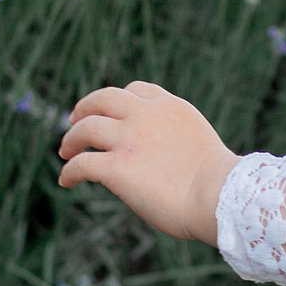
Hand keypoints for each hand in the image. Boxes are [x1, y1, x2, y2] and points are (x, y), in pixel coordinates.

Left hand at [57, 82, 240, 245]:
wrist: (219, 195)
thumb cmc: (219, 182)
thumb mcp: (198, 143)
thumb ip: (175, 140)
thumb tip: (164, 159)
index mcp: (170, 107)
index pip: (136, 89)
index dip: (118, 99)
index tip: (110, 112)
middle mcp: (145, 116)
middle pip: (103, 98)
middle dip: (85, 107)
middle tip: (74, 121)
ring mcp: (128, 140)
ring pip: (85, 128)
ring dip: (71, 139)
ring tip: (66, 151)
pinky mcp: (116, 167)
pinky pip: (81, 164)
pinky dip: (69, 171)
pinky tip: (66, 181)